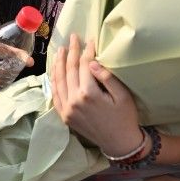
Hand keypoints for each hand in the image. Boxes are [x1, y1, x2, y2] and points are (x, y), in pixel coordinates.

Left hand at [50, 34, 141, 152]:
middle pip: (69, 70)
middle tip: (73, 37)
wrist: (119, 143)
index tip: (89, 40)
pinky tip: (55, 71)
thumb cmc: (125, 117)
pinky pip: (55, 95)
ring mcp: (67, 109)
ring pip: (59, 80)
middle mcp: (74, 101)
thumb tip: (92, 62)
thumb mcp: (122, 95)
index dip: (87, 51)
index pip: (84, 65)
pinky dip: (54, 81)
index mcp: (89, 94)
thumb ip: (106, 77)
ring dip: (59, 63)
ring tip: (61, 50)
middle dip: (71, 52)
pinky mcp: (64, 116)